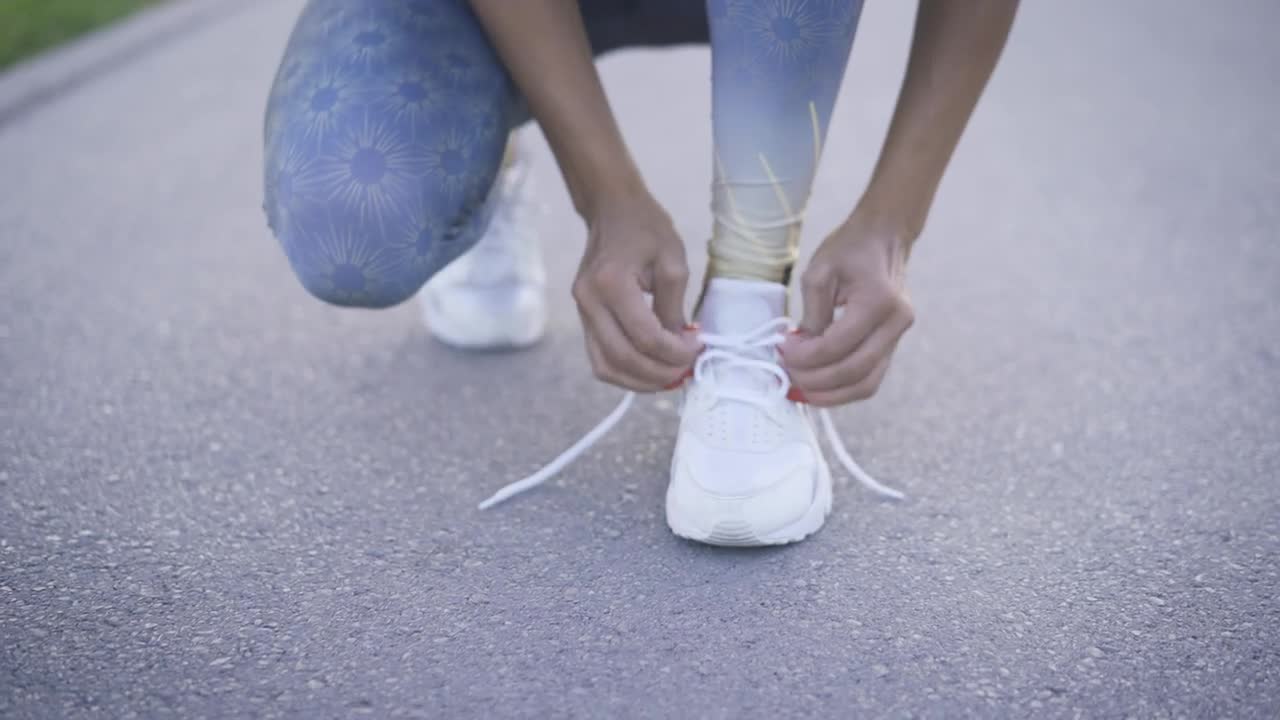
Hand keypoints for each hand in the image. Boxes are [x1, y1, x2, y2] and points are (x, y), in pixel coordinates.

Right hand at [573, 193, 701, 390]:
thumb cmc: (646, 228)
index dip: (674, 352)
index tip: (697, 348)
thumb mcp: (673, 262)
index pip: (645, 336)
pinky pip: (600, 358)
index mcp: (611, 284)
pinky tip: (650, 369)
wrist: (612, 210)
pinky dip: (625, 372)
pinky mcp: (583, 318)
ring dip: (639, 381)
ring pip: (605, 366)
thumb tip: (680, 345)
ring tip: (668, 377)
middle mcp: (589, 302)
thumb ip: (675, 308)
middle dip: (658, 373)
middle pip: (622, 358)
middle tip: (686, 371)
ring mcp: (581, 312)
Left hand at [780, 212, 915, 406]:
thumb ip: (812, 314)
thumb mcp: (819, 272)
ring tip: (801, 389)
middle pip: (854, 371)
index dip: (806, 357)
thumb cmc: (849, 249)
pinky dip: (843, 389)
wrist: (883, 237)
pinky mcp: (893, 344)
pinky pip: (870, 378)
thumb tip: (802, 351)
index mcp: (879, 301)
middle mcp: (896, 323)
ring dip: (831, 395)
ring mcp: (899, 336)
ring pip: (867, 384)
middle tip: (788, 373)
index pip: (838, 345)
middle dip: (815, 380)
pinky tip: (819, 386)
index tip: (783, 350)